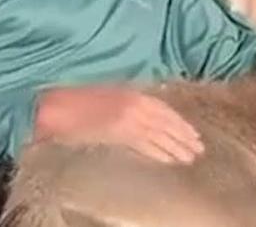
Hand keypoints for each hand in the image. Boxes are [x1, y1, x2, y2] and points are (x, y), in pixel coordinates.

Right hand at [34, 85, 204, 163]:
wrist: (57, 107)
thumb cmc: (79, 99)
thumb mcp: (112, 93)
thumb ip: (132, 101)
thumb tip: (152, 112)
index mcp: (134, 93)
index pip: (165, 110)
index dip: (181, 123)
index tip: (194, 133)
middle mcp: (135, 105)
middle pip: (166, 124)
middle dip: (183, 137)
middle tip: (198, 149)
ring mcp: (127, 120)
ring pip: (159, 136)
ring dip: (175, 148)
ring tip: (189, 158)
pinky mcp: (117, 134)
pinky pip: (143, 146)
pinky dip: (158, 153)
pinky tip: (168, 160)